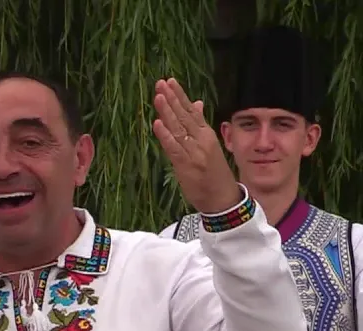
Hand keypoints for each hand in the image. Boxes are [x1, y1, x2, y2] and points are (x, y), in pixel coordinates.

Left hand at [152, 78, 241, 214]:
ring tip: (159, 96)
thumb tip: (196, 104)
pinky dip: (165, 136)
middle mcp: (201, 140)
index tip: (170, 81)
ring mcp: (193, 152)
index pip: (191, 111)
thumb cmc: (214, 173)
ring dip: (167, 112)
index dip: (180, 96)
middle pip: (184, 116)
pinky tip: (157, 124)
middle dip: (172, 98)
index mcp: (206, 134)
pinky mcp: (186, 165)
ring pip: (178, 129)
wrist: (223, 198)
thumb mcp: (209, 145)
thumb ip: (199, 125)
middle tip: (161, 83)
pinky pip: (173, 148)